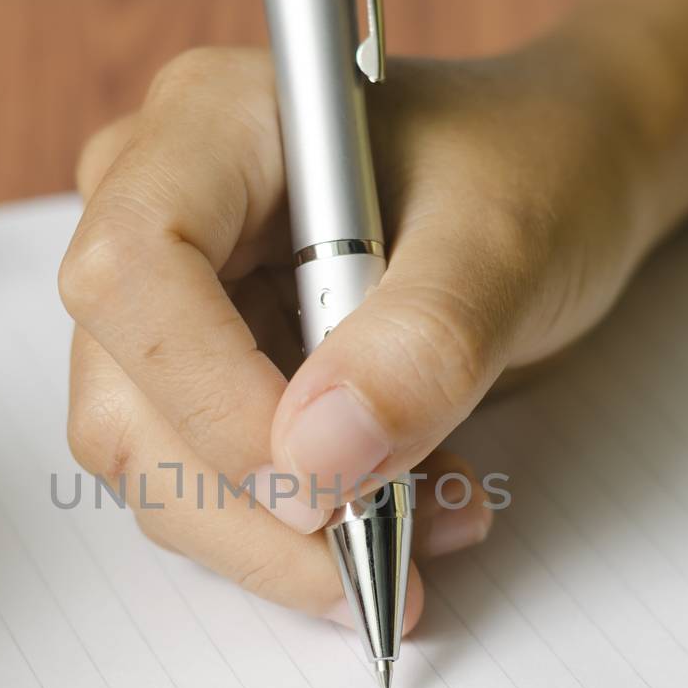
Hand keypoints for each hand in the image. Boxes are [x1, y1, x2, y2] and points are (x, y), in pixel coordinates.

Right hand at [59, 33, 652, 626]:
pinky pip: (210, 486)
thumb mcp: (508, 242)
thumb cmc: (535, 167)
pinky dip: (302, 532)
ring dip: (282, 537)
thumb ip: (421, 344)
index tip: (320, 481)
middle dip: (247, 508)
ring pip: (156, 464)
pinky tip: (407, 514)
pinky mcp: (202, 375)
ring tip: (428, 525)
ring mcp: (170, 301)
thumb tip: (316, 460)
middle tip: (380, 564)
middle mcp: (159, 208)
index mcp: (211, 123)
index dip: (208, 395)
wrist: (563, 182)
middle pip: (125, 396)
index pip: (133, 270)